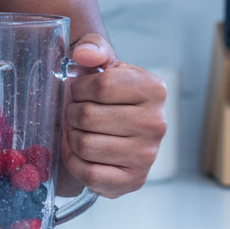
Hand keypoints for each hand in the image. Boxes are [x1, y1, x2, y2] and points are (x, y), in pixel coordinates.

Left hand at [62, 34, 167, 196]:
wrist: (111, 132)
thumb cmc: (104, 94)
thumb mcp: (101, 63)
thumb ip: (93, 47)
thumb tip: (84, 54)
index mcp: (154, 89)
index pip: (101, 86)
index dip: (79, 89)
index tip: (81, 92)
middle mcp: (157, 123)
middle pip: (88, 117)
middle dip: (72, 114)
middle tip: (77, 114)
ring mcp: (148, 155)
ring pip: (85, 145)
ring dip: (72, 138)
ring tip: (80, 131)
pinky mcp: (134, 181)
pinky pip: (89, 174)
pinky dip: (75, 163)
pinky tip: (81, 153)